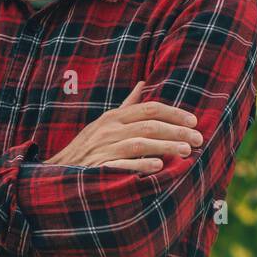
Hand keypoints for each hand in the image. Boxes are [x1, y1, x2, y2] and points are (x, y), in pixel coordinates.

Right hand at [44, 81, 200, 173]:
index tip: (194, 121)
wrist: (57, 172)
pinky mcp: (97, 167)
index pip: (149, 108)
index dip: (173, 113)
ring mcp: (102, 147)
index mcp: (114, 117)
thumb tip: (143, 84)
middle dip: (177, 131)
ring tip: (187, 152)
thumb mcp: (106, 122)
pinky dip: (140, 164)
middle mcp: (109, 129)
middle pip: (149, 125)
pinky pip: (121, 164)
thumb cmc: (87, 147)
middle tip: (198, 139)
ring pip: (140, 142)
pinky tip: (159, 166)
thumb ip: (127, 105)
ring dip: (166, 146)